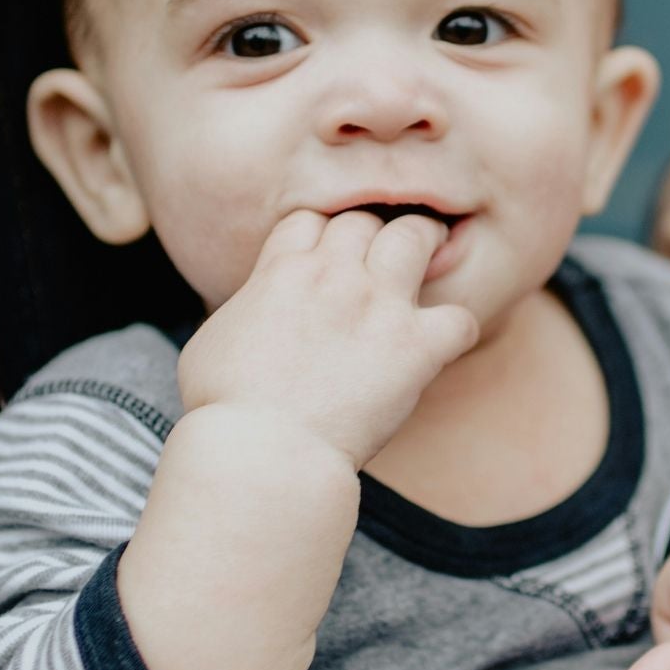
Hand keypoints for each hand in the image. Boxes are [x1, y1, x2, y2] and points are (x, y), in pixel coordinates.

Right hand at [175, 209, 478, 466]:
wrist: (262, 450)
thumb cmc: (225, 409)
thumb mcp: (211, 341)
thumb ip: (243, 310)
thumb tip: (253, 311)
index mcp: (281, 271)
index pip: (311, 219)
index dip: (321, 234)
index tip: (328, 256)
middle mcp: (333, 276)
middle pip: (364, 220)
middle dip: (372, 234)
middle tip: (382, 254)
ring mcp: (378, 306)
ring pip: (416, 238)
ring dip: (424, 244)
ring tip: (430, 257)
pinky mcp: (414, 347)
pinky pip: (459, 319)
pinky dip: (456, 329)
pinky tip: (444, 343)